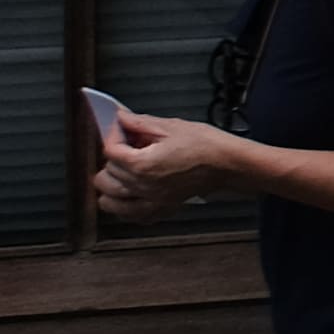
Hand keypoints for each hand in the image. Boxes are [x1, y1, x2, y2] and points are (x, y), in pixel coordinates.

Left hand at [90, 108, 246, 217]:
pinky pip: (128, 215)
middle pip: (104, 177)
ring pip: (108, 201)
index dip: (114, 136)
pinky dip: (123, 206)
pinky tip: (130, 193)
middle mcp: (142, 187)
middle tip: (127, 149)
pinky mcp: (159, 210)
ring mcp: (150, 202)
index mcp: (142, 164)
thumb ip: (139, 123)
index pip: (109, 151)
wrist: (229, 164)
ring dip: (111, 186)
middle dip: (112, 160)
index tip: (124, 130)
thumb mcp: (171, 126)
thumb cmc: (206, 145)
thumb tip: (119, 118)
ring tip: (123, 173)